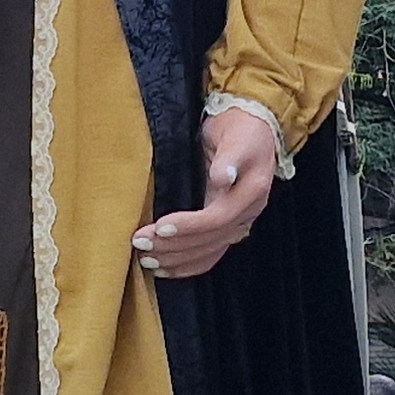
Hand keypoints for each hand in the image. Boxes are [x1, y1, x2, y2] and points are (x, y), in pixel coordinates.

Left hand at [133, 104, 282, 283]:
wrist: (254, 126)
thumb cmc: (240, 128)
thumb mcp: (236, 137)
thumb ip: (230, 158)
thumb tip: (223, 178)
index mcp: (251, 192)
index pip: (217, 218)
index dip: (189, 226)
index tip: (159, 227)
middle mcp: (247, 213)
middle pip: (210, 241)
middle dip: (174, 246)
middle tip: (140, 244)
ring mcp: (239, 222)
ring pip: (208, 252)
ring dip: (177, 259)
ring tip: (147, 260)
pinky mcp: (228, 226)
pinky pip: (210, 253)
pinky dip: (188, 265)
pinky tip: (166, 269)